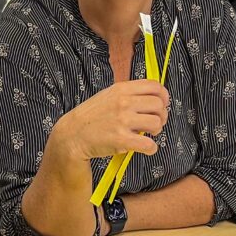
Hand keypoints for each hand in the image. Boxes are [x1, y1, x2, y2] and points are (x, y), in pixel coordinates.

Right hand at [49, 80, 167, 161]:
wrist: (72, 134)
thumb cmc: (91, 116)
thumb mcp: (108, 95)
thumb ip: (128, 94)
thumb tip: (153, 97)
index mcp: (121, 89)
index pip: (154, 86)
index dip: (163, 96)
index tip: (162, 104)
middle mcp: (123, 102)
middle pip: (158, 105)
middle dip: (162, 115)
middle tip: (155, 123)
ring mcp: (122, 121)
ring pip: (156, 123)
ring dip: (157, 131)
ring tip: (148, 134)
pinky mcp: (121, 140)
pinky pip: (149, 144)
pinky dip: (151, 148)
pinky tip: (146, 148)